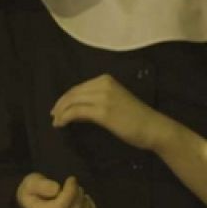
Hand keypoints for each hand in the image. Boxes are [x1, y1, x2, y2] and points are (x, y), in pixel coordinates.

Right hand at [16, 173, 95, 207]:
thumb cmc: (32, 190)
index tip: (71, 179)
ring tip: (81, 194)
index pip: (61, 207)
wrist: (31, 202)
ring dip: (85, 205)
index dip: (70, 192)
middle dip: (78, 196)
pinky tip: (85, 201)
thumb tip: (56, 189)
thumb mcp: (31, 182)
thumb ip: (42, 185)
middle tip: (75, 185)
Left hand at [50, 74, 171, 151]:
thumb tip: (73, 110)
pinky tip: (61, 124)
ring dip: (60, 113)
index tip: (57, 109)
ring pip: (72, 102)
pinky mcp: (102, 111)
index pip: (78, 87)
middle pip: (72, 93)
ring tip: (56, 122)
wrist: (153, 128)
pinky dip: (65, 117)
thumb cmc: (134, 118)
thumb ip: (93, 103)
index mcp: (105, 80)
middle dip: (60, 105)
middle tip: (53, 117)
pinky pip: (76, 112)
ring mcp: (103, 97)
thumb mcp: (112, 103)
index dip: (65, 99)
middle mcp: (103, 84)